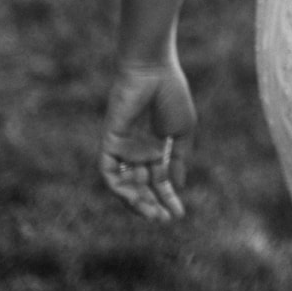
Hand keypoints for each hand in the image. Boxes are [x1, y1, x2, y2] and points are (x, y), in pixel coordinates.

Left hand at [99, 58, 196, 222]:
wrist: (154, 70)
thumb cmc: (171, 94)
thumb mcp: (182, 132)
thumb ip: (178, 159)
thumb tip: (176, 185)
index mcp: (154, 146)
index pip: (158, 180)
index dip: (168, 197)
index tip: (179, 214)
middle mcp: (135, 150)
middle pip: (140, 186)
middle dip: (151, 204)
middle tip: (164, 220)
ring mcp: (121, 147)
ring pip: (123, 184)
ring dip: (136, 202)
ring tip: (153, 214)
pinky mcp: (109, 141)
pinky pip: (109, 171)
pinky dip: (121, 184)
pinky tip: (140, 191)